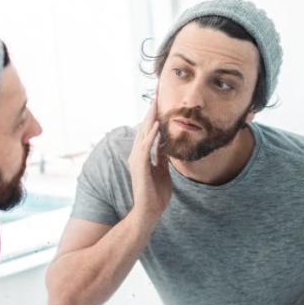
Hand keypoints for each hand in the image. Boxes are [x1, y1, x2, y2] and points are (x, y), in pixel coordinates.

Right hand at [127, 96, 171, 222]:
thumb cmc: (156, 194)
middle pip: (145, 128)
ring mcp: (137, 160)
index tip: (160, 100)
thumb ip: (163, 158)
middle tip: (156, 93)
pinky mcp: (140, 167)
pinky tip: (157, 125)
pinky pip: (146, 148)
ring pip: (144, 134)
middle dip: (151, 110)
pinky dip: (151, 136)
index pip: (149, 131)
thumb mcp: (163, 171)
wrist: (150, 212)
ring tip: (156, 103)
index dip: (155, 115)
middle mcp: (137, 155)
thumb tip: (166, 145)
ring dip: (151, 118)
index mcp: (143, 155)